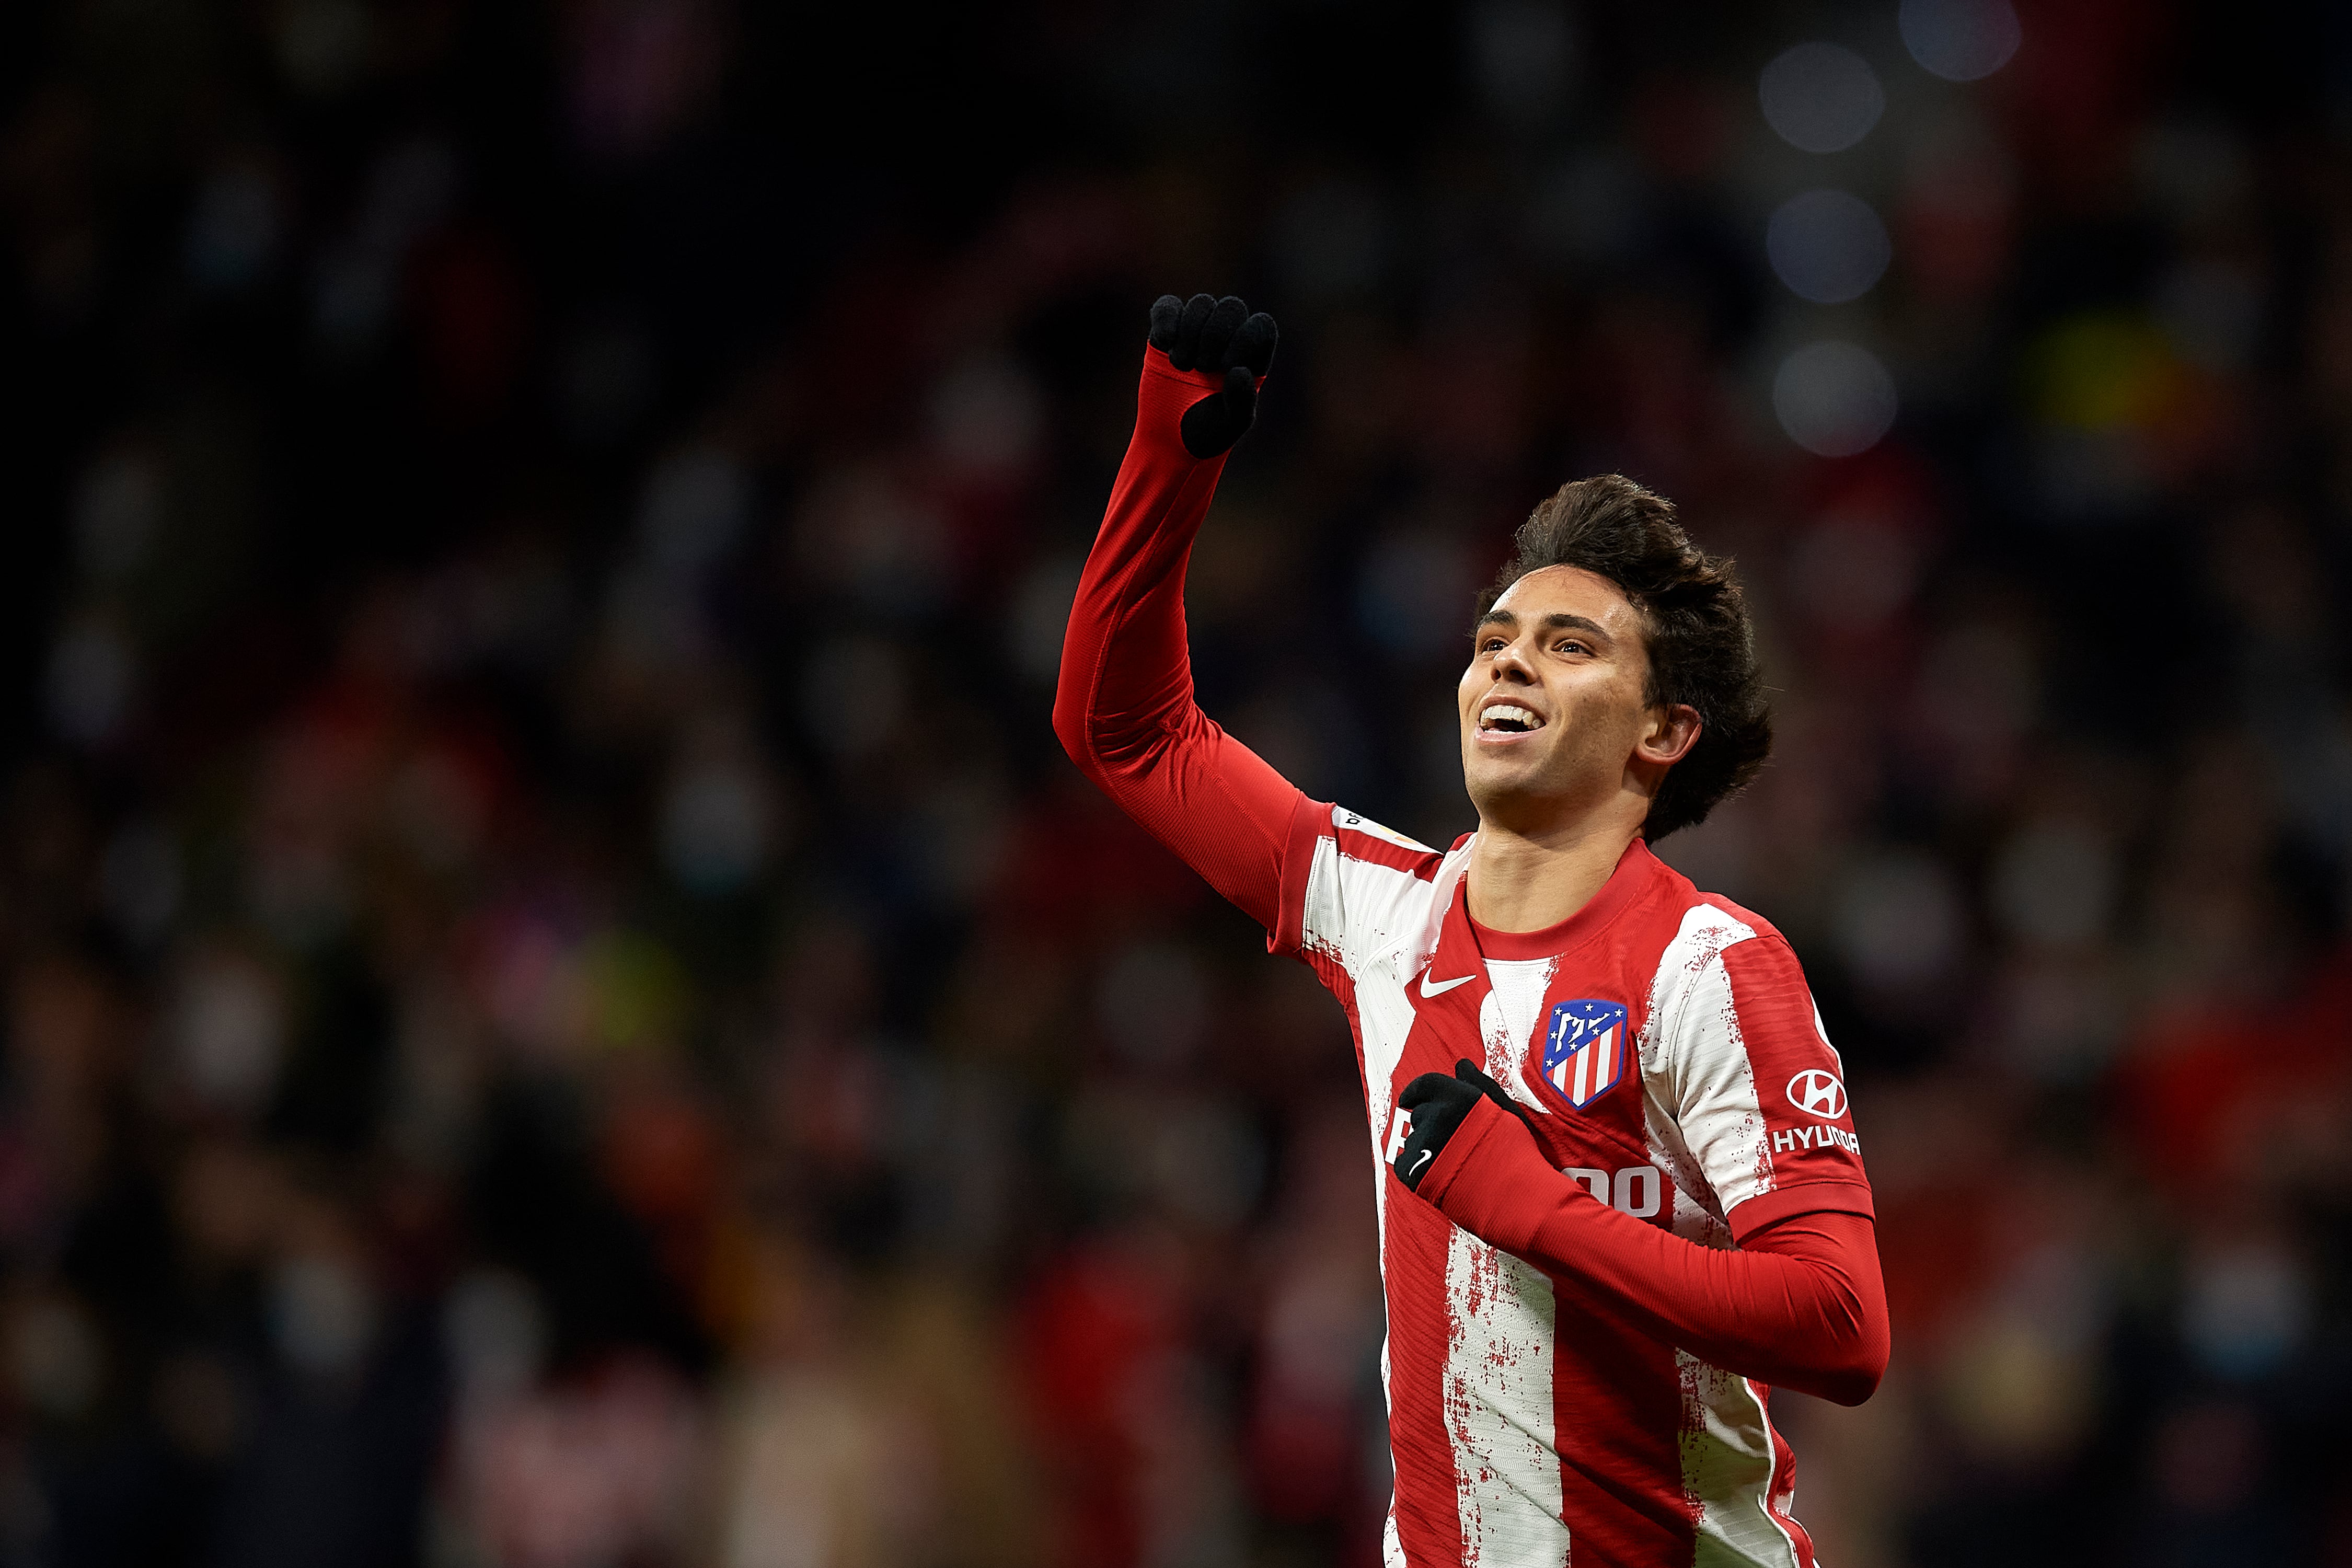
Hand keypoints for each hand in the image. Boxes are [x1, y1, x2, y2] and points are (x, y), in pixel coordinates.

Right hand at [1148, 293, 1277, 457]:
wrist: (1170, 441)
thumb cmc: (1208, 432)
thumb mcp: (1231, 424)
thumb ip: (1242, 401)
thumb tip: (1238, 370)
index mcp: (1251, 356)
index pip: (1261, 325)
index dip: (1246, 338)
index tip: (1226, 367)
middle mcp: (1228, 338)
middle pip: (1232, 307)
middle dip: (1216, 333)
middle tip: (1202, 367)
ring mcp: (1197, 332)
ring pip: (1202, 303)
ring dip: (1191, 331)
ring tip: (1182, 365)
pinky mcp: (1167, 332)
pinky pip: (1168, 307)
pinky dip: (1165, 319)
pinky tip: (1164, 343)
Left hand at [1392, 1059, 1533, 1192]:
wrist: (1518, 1198)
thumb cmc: (1516, 1153)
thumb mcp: (1505, 1110)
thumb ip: (1479, 1084)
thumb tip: (1460, 1064)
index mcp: (1460, 1097)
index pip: (1425, 1084)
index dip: (1415, 1090)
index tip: (1409, 1099)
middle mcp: (1439, 1115)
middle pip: (1420, 1113)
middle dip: (1431, 1124)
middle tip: (1452, 1143)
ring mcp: (1425, 1144)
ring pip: (1413, 1139)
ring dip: (1425, 1147)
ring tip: (1451, 1162)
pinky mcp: (1415, 1172)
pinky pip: (1403, 1164)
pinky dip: (1415, 1169)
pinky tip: (1437, 1174)